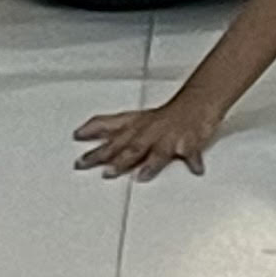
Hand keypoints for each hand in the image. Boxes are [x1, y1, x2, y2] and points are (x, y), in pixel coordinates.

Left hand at [74, 91, 221, 180]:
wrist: (198, 103)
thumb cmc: (167, 115)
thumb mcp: (137, 118)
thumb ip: (112, 126)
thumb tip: (85, 129)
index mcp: (137, 124)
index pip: (111, 124)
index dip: (93, 130)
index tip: (77, 135)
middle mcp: (149, 130)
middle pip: (125, 144)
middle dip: (105, 155)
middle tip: (86, 163)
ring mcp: (168, 137)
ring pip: (151, 150)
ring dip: (138, 162)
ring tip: (126, 174)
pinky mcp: (189, 144)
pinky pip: (189, 153)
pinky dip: (190, 161)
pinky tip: (188, 170)